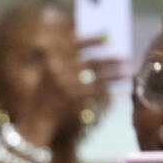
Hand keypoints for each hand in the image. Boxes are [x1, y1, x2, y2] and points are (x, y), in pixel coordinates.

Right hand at [7, 36, 123, 146]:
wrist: (33, 127)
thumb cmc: (39, 104)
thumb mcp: (43, 79)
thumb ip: (56, 62)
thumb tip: (79, 47)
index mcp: (50, 60)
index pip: (75, 44)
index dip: (92, 40)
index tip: (108, 36)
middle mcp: (59, 69)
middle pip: (90, 60)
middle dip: (110, 59)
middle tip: (125, 56)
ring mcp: (67, 83)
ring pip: (98, 75)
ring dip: (115, 73)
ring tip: (128, 72)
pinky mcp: (75, 98)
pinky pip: (97, 91)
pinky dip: (108, 90)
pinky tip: (116, 90)